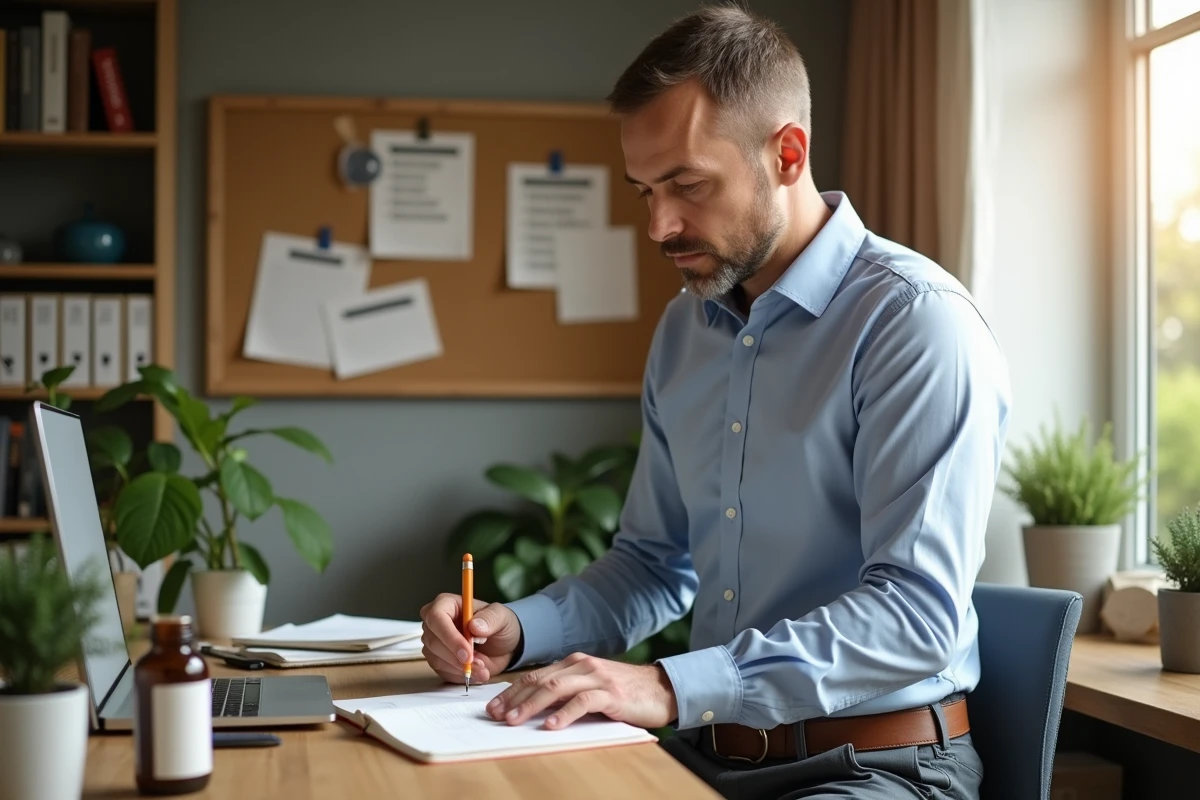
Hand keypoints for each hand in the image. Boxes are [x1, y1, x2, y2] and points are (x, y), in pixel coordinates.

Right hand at [418, 594, 521, 684]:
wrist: (502, 646)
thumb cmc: (499, 625)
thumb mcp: (502, 617)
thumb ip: (490, 619)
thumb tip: (474, 626)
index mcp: (447, 604)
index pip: (436, 617)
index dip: (450, 636)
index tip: (467, 652)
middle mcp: (435, 623)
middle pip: (433, 641)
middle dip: (456, 657)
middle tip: (479, 664)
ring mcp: (434, 642)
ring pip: (436, 659)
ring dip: (461, 668)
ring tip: (483, 668)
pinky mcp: (438, 660)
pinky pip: (442, 671)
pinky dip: (460, 675)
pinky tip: (476, 672)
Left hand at [486, 652, 677, 730]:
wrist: (660, 689)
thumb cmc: (622, 693)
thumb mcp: (589, 688)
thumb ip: (566, 693)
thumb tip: (532, 708)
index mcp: (573, 663)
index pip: (535, 676)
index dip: (511, 692)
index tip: (493, 707)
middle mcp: (581, 666)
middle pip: (539, 680)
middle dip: (514, 699)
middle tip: (496, 715)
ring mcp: (596, 677)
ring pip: (555, 689)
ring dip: (531, 705)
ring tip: (514, 720)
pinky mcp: (610, 693)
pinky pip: (583, 702)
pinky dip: (565, 714)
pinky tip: (551, 726)